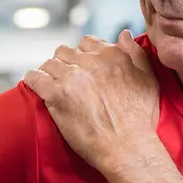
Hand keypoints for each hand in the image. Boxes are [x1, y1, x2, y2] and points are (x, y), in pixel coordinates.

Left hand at [24, 31, 161, 176]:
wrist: (128, 148)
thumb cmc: (141, 120)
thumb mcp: (149, 81)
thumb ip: (136, 54)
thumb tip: (124, 34)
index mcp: (111, 56)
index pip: (87, 43)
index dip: (83, 55)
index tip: (82, 69)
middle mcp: (90, 62)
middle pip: (65, 51)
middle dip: (65, 63)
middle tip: (66, 80)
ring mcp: (71, 77)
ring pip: (49, 63)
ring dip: (49, 73)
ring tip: (52, 85)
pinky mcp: (56, 95)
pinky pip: (35, 78)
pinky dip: (33, 80)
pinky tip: (35, 85)